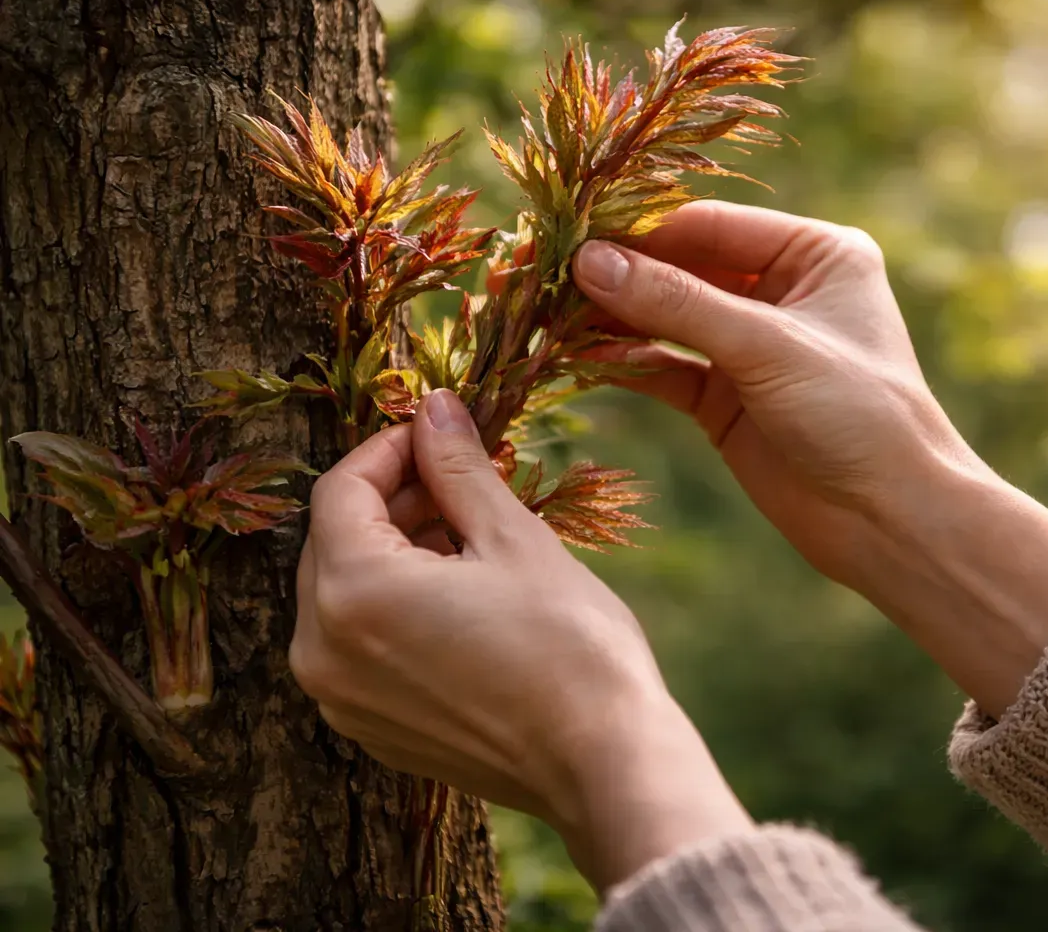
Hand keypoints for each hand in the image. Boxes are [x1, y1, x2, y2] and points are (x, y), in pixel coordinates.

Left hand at [288, 389, 752, 889]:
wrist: (602, 762)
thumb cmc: (569, 646)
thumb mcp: (514, 539)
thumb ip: (459, 469)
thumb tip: (434, 407)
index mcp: (354, 593)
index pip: (341, 490)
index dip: (389, 449)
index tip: (440, 432)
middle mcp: (323, 652)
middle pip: (333, 542)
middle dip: (393, 499)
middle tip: (462, 478)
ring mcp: (342, 700)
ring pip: (344, 595)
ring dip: (395, 552)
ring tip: (471, 535)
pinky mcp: (370, 731)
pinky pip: (361, 647)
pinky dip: (396, 607)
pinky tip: (462, 595)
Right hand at [572, 202, 1047, 716]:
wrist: (892, 520)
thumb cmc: (858, 415)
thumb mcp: (767, 348)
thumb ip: (677, 304)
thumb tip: (589, 261)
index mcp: (816, 253)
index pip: (710, 225)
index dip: (640, 231)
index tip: (571, 234)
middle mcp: (783, 290)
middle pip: (681, 268)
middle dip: (618, 274)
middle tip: (543, 272)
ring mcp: (751, 346)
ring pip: (666, 318)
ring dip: (613, 318)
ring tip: (547, 315)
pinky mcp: (728, 399)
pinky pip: (666, 367)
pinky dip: (625, 362)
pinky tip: (578, 356)